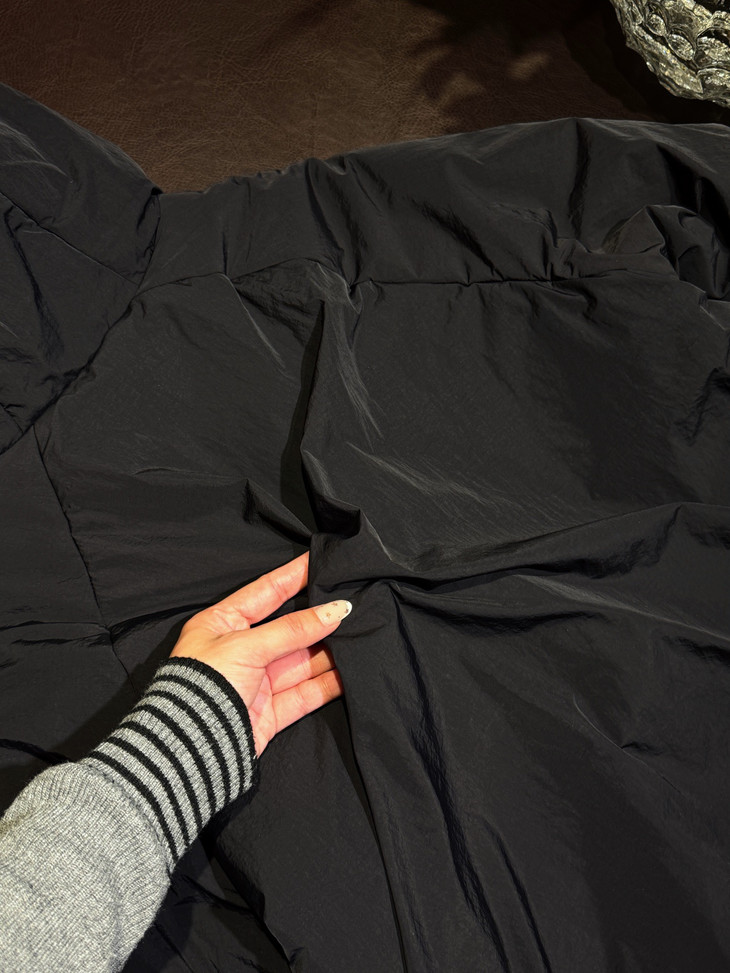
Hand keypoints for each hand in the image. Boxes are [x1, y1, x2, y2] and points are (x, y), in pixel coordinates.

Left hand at [169, 551, 349, 756]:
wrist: (189, 751)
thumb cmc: (204, 686)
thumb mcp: (247, 646)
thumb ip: (294, 630)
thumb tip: (336, 611)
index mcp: (222, 624)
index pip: (265, 591)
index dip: (293, 576)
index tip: (322, 559)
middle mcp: (240, 650)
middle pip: (289, 629)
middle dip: (319, 617)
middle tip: (352, 600)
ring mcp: (256, 682)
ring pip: (301, 661)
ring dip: (329, 650)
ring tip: (361, 635)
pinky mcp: (270, 712)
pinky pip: (305, 693)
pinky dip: (328, 683)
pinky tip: (351, 671)